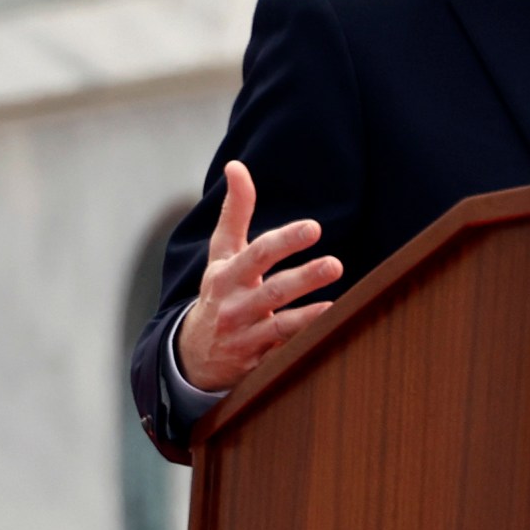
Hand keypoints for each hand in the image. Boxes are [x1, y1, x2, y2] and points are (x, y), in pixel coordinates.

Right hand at [175, 161, 344, 391]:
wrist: (193, 355)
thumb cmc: (219, 292)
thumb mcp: (221, 254)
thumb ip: (235, 212)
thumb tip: (237, 166)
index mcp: (227, 275)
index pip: (257, 254)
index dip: (285, 240)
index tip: (313, 228)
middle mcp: (235, 306)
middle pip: (273, 291)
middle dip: (304, 278)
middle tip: (335, 264)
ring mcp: (246, 337)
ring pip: (280, 326)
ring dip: (308, 316)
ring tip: (336, 305)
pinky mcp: (258, 364)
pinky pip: (284, 354)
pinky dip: (304, 345)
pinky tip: (330, 334)